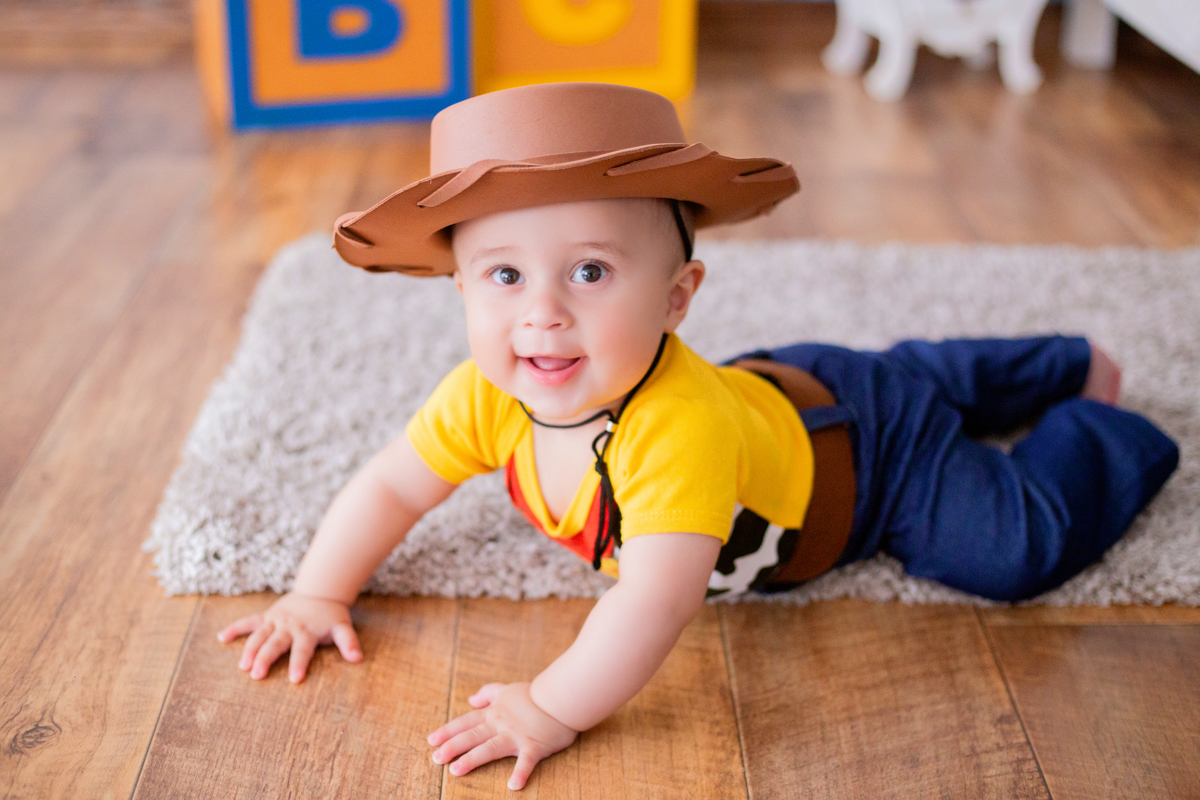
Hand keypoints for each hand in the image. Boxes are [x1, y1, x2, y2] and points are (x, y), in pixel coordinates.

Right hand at [217, 592, 361, 682]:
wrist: (320, 591)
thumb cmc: (331, 615)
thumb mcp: (342, 627)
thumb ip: (348, 642)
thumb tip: (358, 658)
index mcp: (306, 632)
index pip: (303, 650)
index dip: (299, 664)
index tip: (295, 680)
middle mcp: (288, 626)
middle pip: (275, 644)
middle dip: (266, 659)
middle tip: (257, 675)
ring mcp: (275, 620)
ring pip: (259, 635)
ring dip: (249, 649)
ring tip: (242, 666)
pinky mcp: (267, 616)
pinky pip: (249, 621)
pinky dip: (235, 628)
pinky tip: (221, 637)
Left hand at [427, 682, 578, 790]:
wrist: (560, 697)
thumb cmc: (534, 695)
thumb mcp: (507, 689)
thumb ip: (488, 693)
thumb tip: (471, 699)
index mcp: (494, 713)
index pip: (466, 722)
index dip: (448, 731)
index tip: (432, 741)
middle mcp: (501, 724)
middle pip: (472, 736)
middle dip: (453, 747)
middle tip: (436, 758)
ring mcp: (517, 735)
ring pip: (490, 748)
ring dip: (473, 759)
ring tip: (456, 770)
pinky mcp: (534, 746)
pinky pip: (526, 761)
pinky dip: (521, 773)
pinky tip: (513, 786)